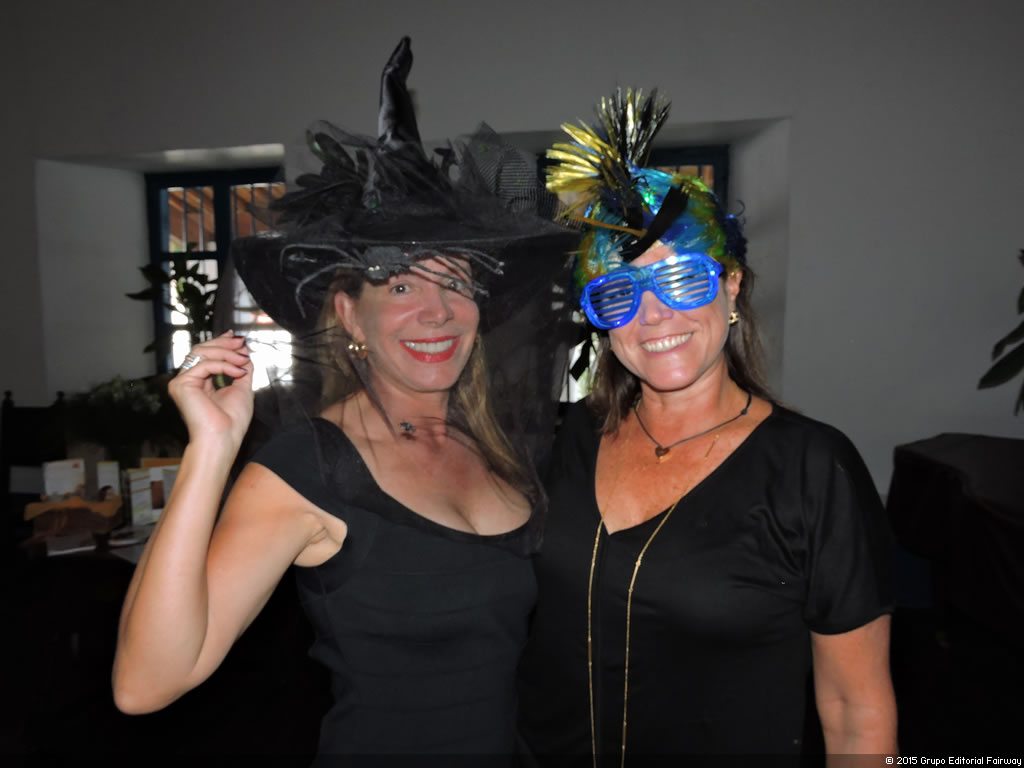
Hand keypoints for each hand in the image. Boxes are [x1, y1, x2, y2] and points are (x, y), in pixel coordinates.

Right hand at [168, 331, 254, 446]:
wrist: (223, 439)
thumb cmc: (232, 421)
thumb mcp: (241, 388)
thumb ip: (240, 368)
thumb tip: (244, 349)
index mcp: (200, 382)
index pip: (207, 355)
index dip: (222, 343)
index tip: (238, 339)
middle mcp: (188, 380)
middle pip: (202, 350)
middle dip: (224, 344)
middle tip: (242, 343)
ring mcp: (182, 382)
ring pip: (202, 353)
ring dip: (227, 353)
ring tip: (244, 359)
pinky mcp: (181, 384)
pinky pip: (205, 365)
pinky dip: (224, 365)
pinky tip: (238, 372)